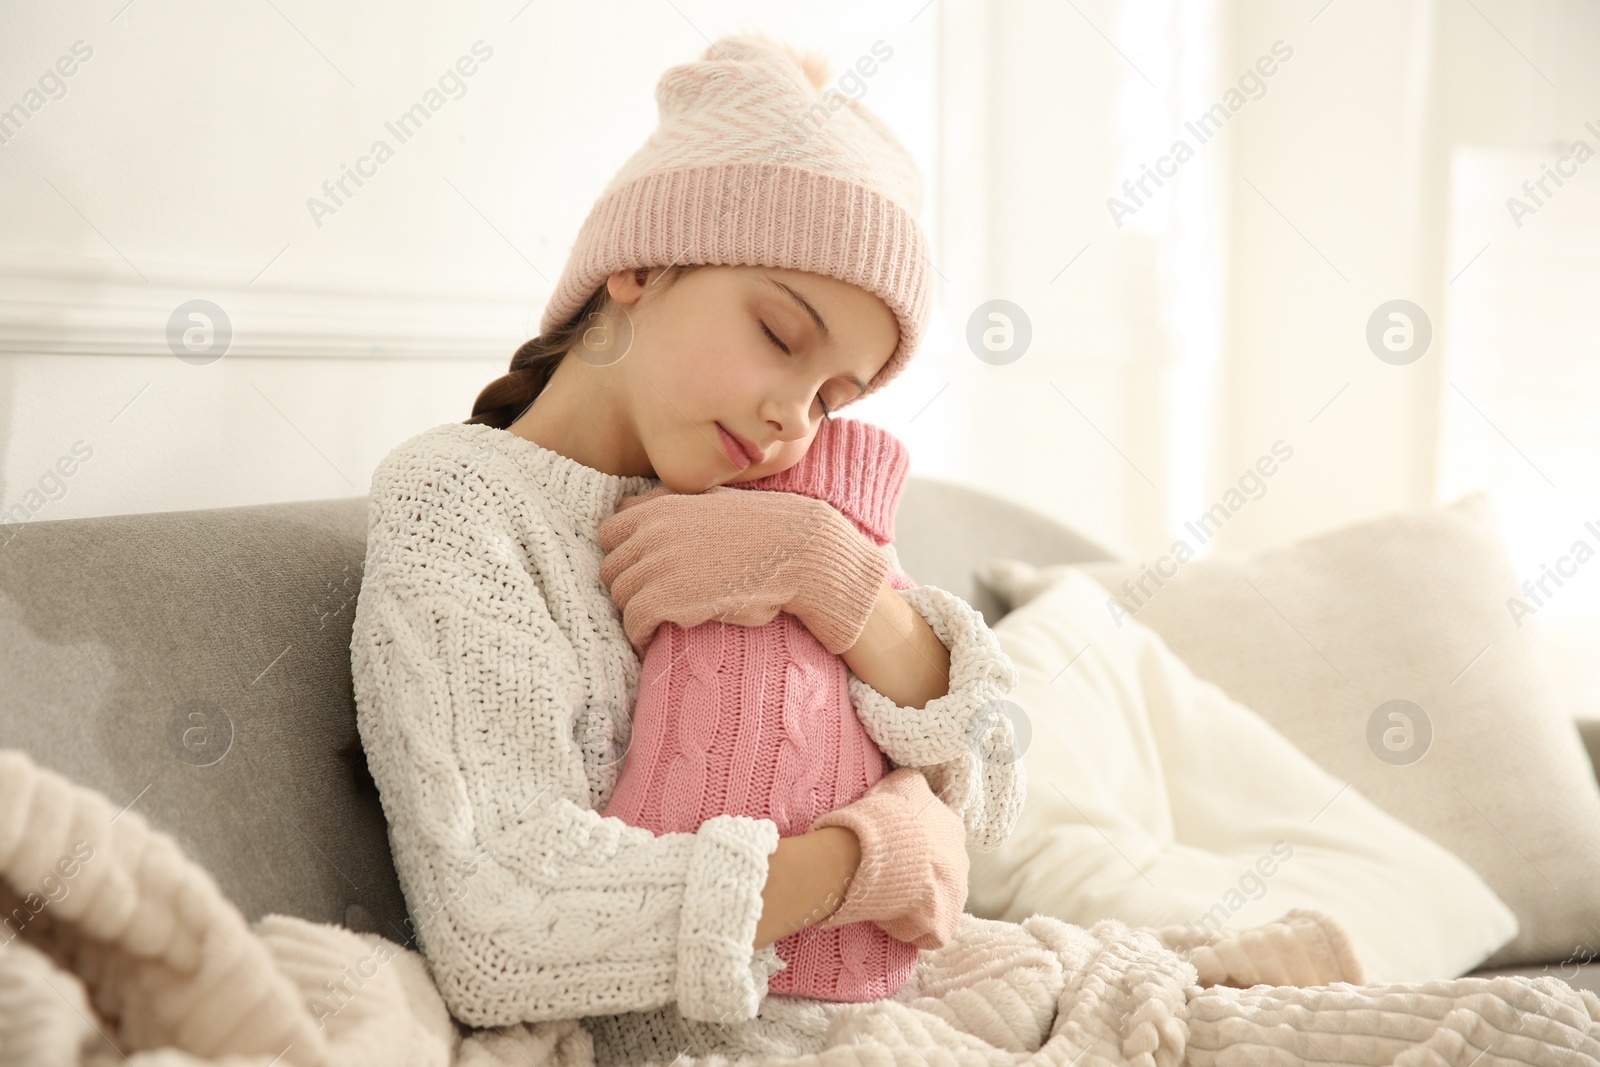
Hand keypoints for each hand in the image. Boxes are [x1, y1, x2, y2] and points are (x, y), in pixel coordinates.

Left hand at [597, 485, 889, 654]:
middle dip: (628, 585)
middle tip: (649, 599)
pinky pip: (634, 621)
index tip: (639, 570)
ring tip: (655, 620)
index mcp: (660, 507)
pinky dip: (639, 634)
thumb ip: (668, 501)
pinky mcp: (667, 599)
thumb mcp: (712, 500)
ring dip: (635, 610)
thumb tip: (630, 504)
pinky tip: (651, 638)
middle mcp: (652, 533)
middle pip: (611, 568)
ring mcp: (658, 565)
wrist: (797, 551)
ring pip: (621, 597)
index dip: (623, 554)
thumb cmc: (762, 527)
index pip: (609, 532)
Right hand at [807, 767, 969, 950]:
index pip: (938, 839)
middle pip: (940, 873)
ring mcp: (956, 897)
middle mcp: (962, 862)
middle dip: (918, 876)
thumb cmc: (889, 814)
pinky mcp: (943, 925)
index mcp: (954, 829)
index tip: (894, 849)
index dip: (914, 846)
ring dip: (916, 903)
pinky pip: (926, 930)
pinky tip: (888, 917)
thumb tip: (914, 787)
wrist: (883, 851)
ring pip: (935, 902)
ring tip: (886, 896)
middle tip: (888, 873)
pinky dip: (907, 927)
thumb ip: (914, 786)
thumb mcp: (903, 783)